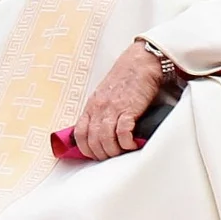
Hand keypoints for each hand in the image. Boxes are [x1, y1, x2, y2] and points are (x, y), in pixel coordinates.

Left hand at [67, 44, 169, 160]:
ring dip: (114, 152)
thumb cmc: (125, 77)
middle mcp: (99, 108)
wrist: (141, 61)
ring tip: (122, 152)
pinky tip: (133, 144)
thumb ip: (100, 111)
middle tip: (111, 158)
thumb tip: (100, 132)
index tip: (95, 155)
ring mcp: (113, 108)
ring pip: (106, 140)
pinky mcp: (129, 109)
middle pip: (93, 141)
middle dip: (101, 154)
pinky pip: (123, 133)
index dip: (86, 149)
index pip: (79, 134)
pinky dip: (127, 143)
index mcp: (92, 105)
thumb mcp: (105, 94)